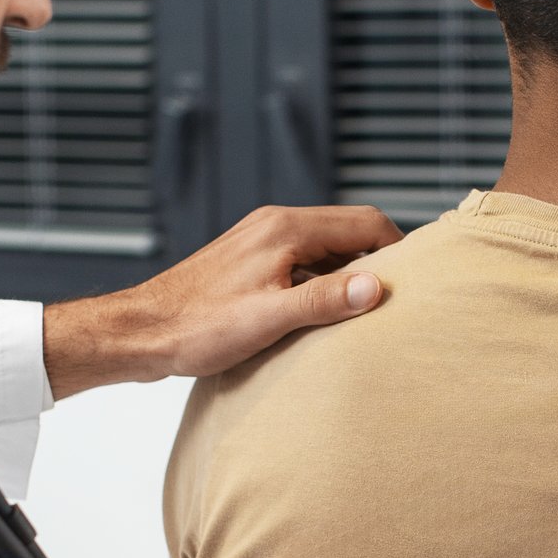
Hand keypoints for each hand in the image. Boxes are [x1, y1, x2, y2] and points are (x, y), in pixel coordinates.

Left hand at [42, 205, 400, 397]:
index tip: (417, 283)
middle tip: (399, 300)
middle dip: (379, 261)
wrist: (141, 334)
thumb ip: (325, 300)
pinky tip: (322, 317)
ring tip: (364, 314)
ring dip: (350, 275)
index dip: (398, 251)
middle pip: (350, 231)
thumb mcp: (270, 319)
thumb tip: (378, 287)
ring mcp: (262, 241)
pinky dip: (323, 283)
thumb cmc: (197, 328)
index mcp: (285, 229)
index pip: (366, 223)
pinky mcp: (251, 262)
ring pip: (328, 248)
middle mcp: (275, 225)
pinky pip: (304, 262)